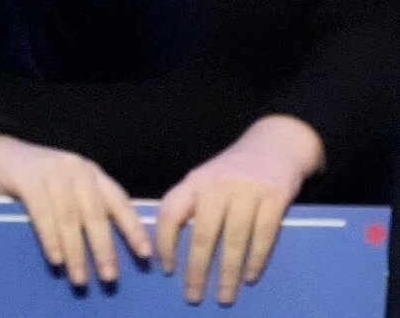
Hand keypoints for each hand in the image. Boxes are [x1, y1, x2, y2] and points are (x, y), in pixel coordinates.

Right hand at [0, 134, 150, 286]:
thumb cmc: (35, 177)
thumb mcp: (67, 186)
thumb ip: (85, 205)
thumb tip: (108, 247)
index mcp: (90, 172)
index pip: (118, 200)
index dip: (133, 228)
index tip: (145, 255)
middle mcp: (75, 168)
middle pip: (95, 213)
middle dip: (103, 248)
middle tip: (109, 277)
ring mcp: (50, 171)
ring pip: (69, 217)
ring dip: (76, 251)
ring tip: (80, 278)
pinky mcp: (26, 178)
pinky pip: (42, 213)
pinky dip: (50, 239)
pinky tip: (56, 259)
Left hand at [155, 115, 320, 304]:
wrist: (274, 144)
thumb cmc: (232, 171)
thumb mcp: (205, 179)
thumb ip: (190, 205)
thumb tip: (168, 245)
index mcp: (194, 181)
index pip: (171, 212)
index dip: (165, 242)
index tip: (166, 270)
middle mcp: (217, 185)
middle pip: (202, 233)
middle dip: (196, 269)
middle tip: (192, 296)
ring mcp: (247, 191)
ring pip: (234, 239)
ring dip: (227, 272)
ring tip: (223, 296)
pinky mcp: (275, 197)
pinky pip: (264, 235)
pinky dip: (256, 259)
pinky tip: (249, 277)